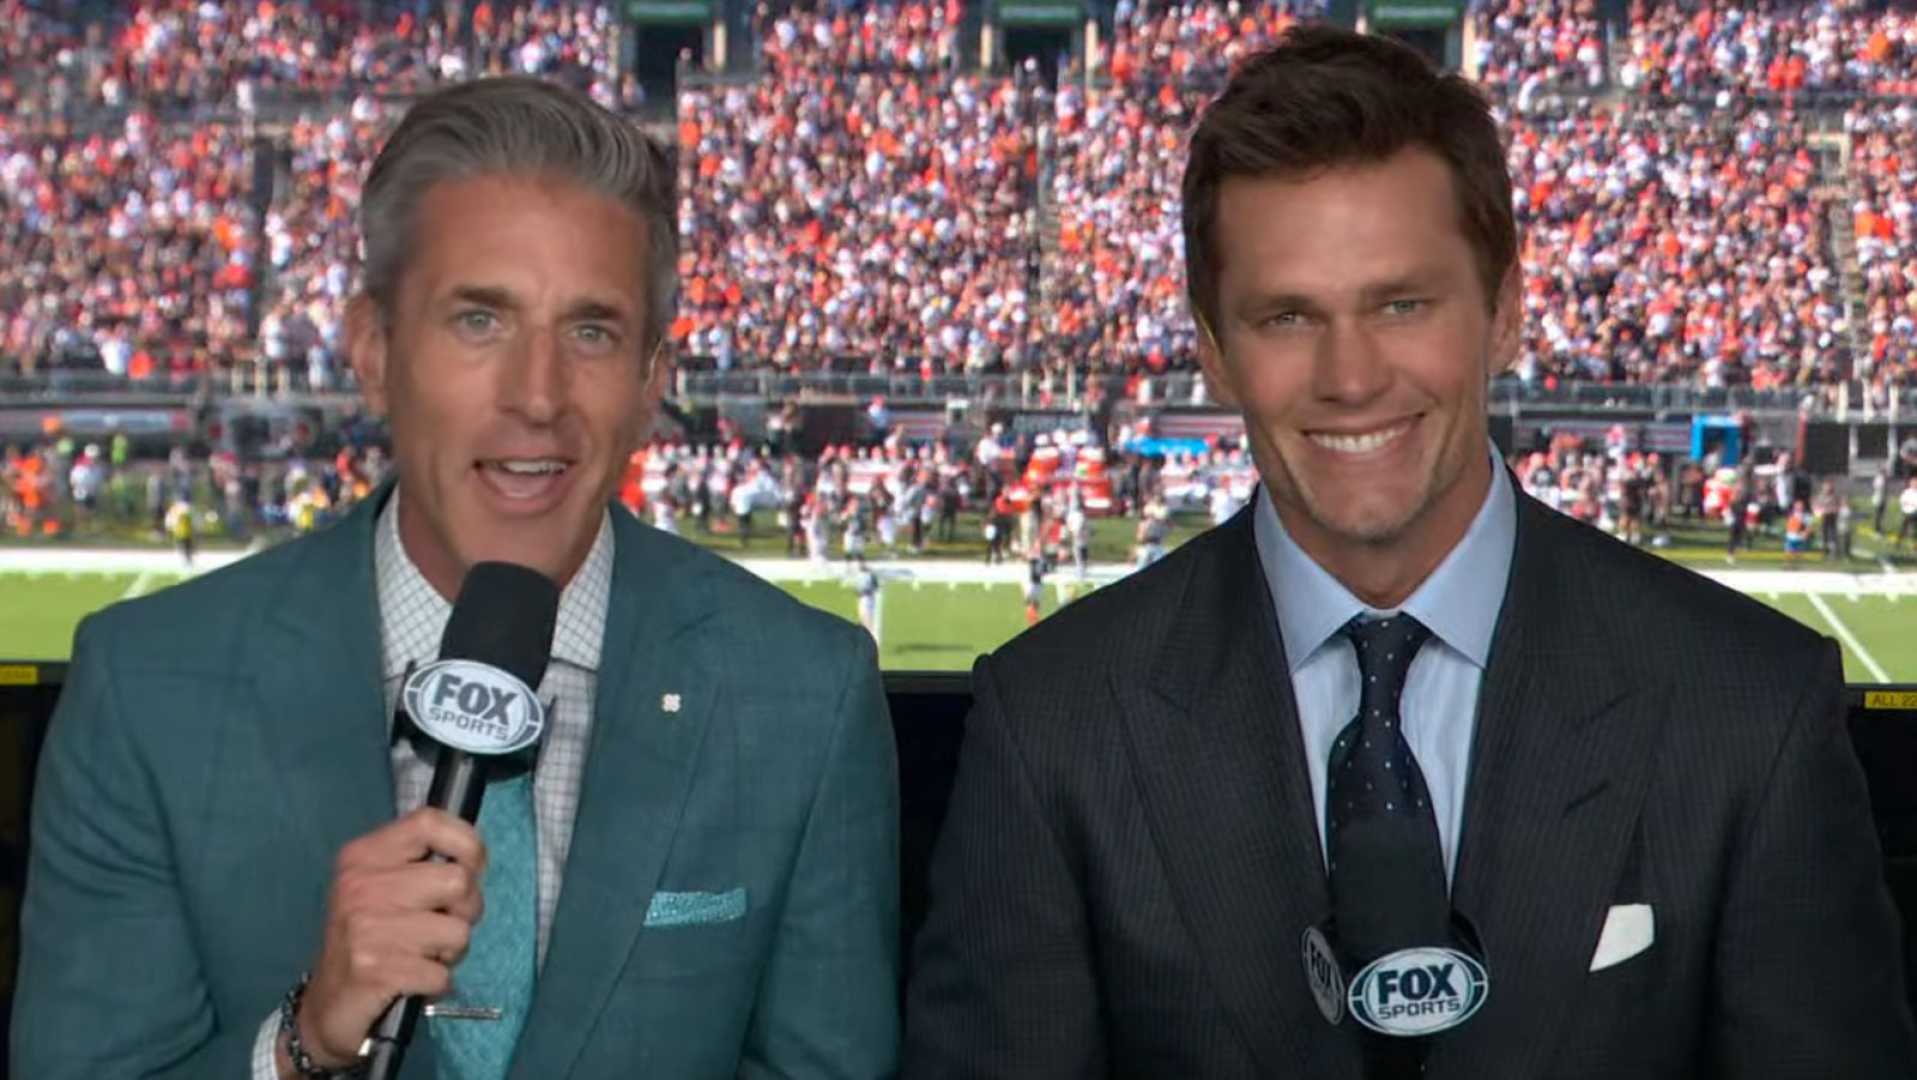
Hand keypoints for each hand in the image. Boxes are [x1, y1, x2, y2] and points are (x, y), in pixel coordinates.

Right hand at [288, 808, 486, 1068]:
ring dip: (452, 951)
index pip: (429, 821)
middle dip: (468, 910)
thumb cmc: (368, 937)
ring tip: (425, 954)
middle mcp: (361, 886)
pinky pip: (443, 973)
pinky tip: (414, 980)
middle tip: (445, 925)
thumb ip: (421, 864)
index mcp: (363, 856)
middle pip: (458, 881)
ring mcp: (366, 928)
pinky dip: (437, 982)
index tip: (472, 868)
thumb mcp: (382, 887)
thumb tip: (475, 857)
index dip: (467, 843)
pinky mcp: (375, 970)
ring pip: (458, 931)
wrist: (327, 1003)